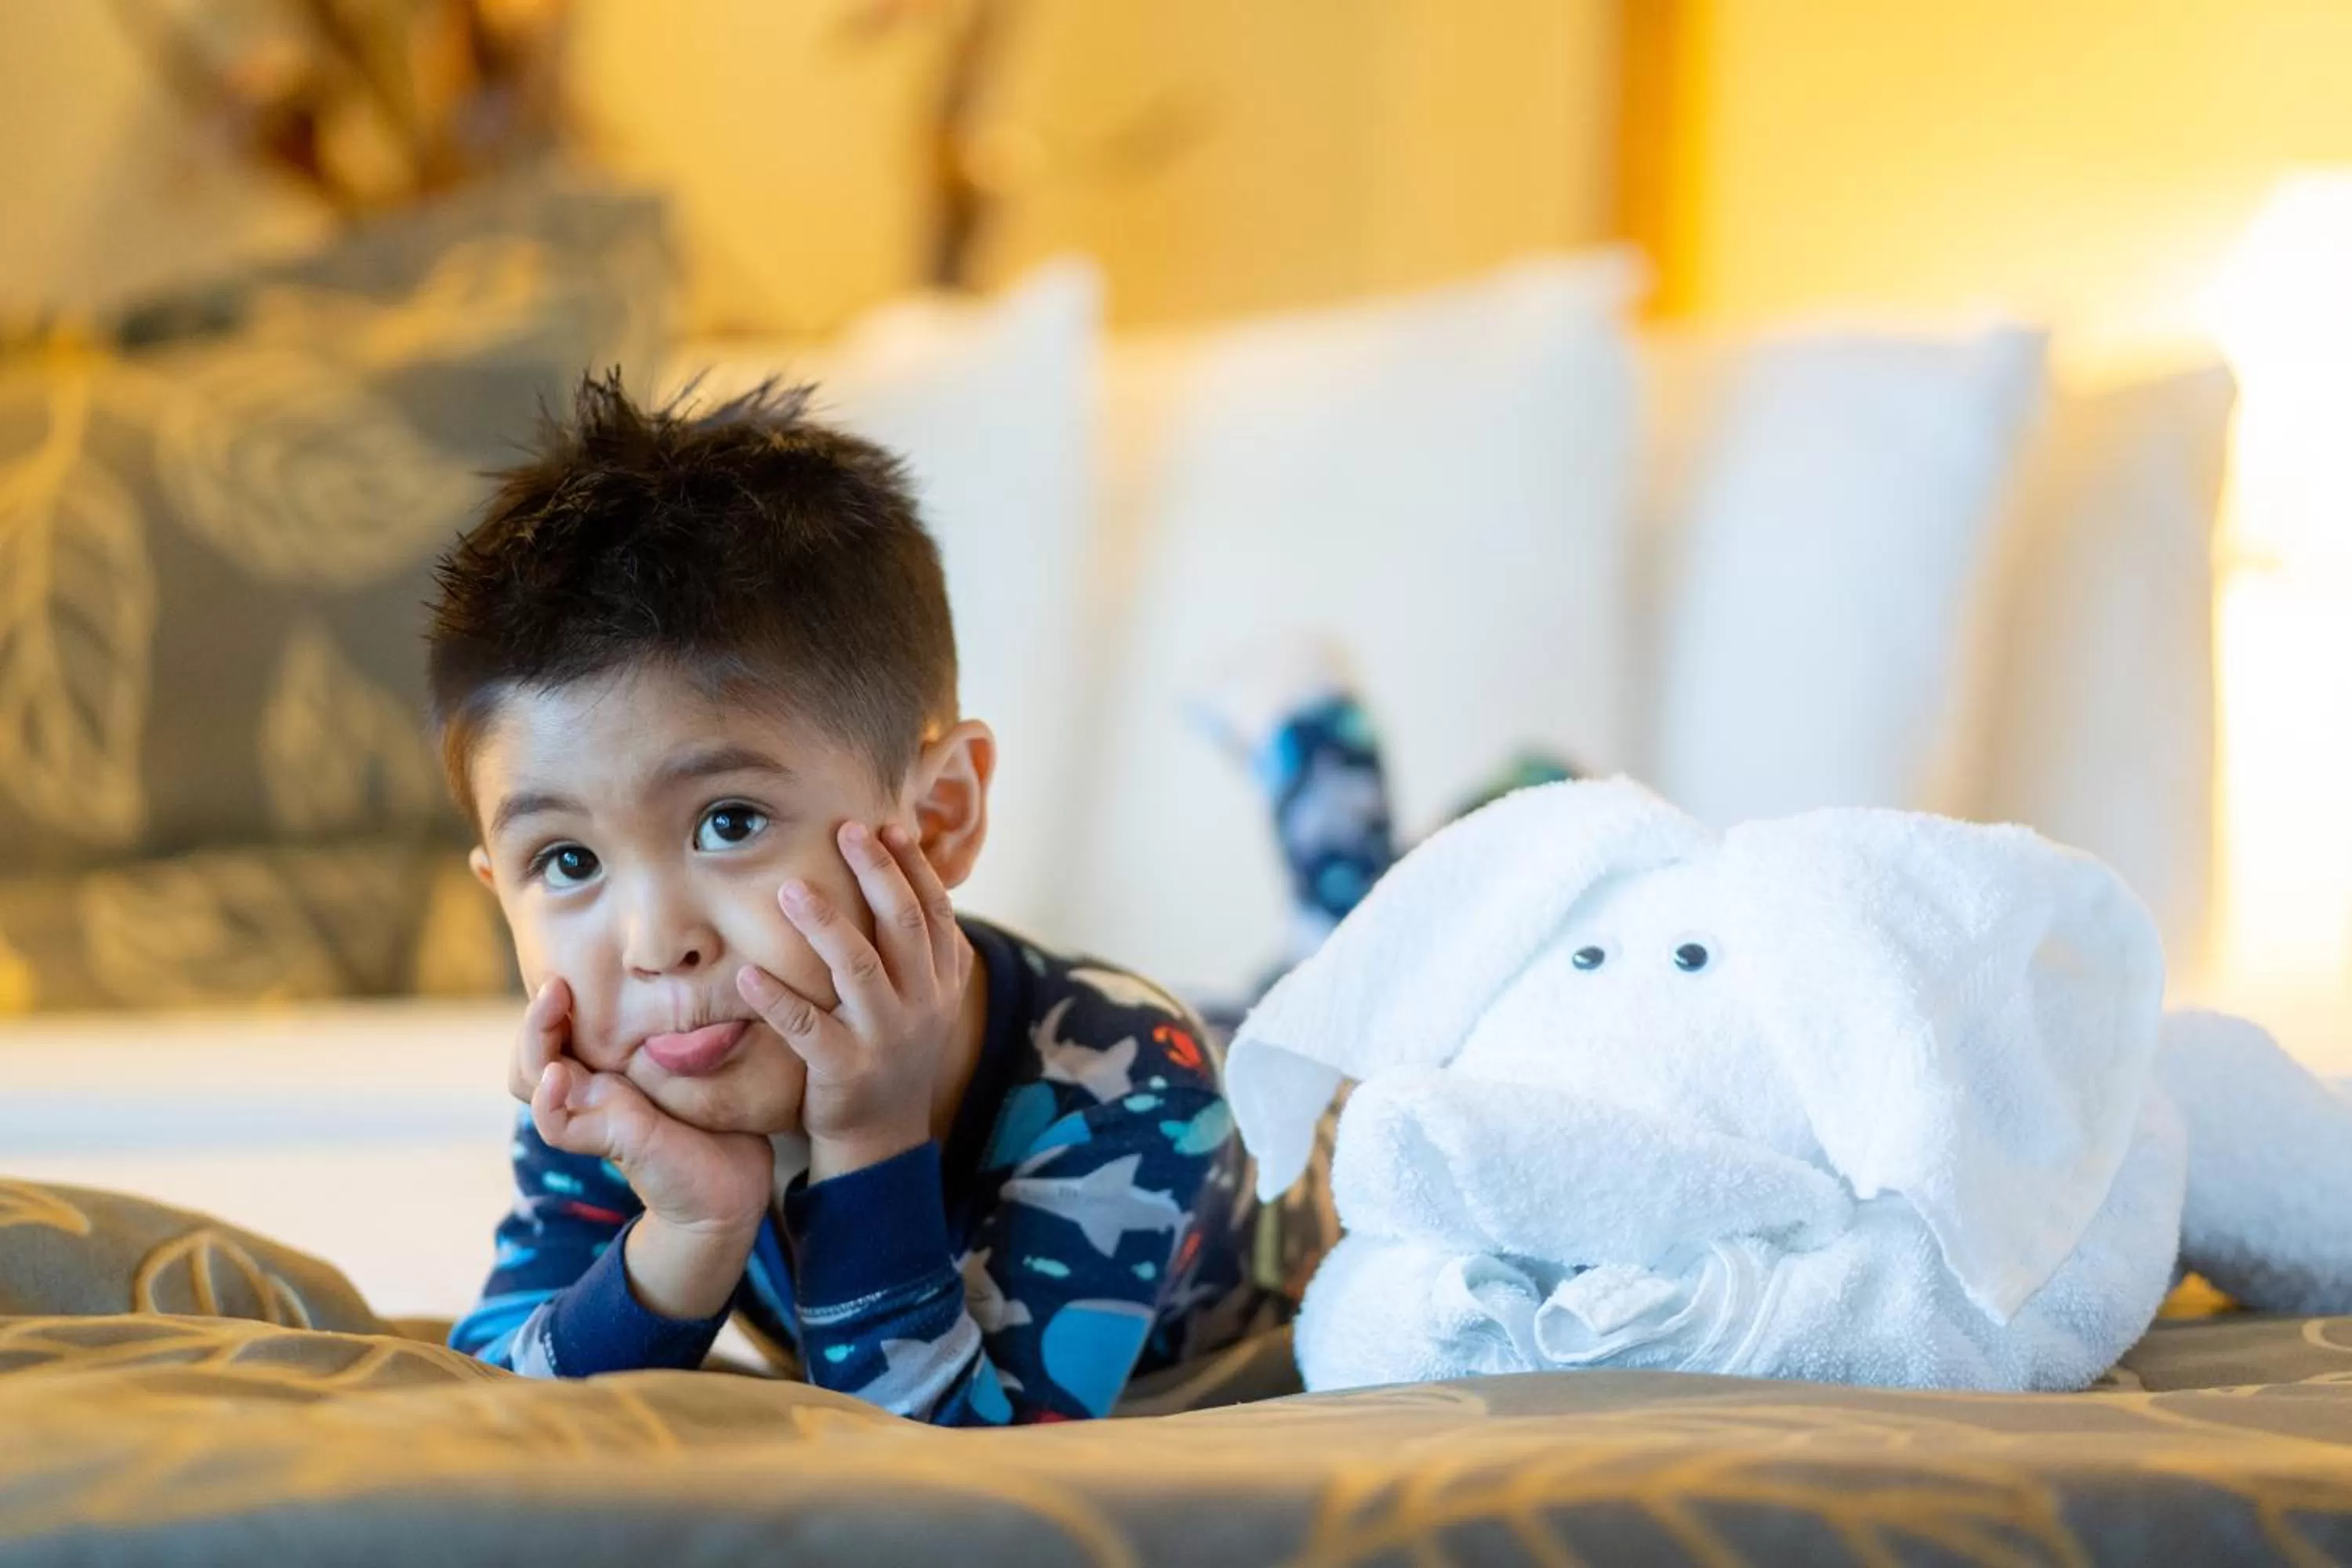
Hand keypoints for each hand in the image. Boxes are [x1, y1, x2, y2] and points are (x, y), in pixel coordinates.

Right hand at [513, 977, 774, 1239]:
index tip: (573, 967)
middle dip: (538, 1013)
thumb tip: (706, 974)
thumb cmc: (721, 1124)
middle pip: (535, 1049)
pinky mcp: (605, 1141)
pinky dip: (548, 1101)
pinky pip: (556, 1124)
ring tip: (550, 1006)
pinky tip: (558, 1077)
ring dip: (533, 1040)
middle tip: (555, 982)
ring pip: (533, 1077)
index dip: (556, 1002)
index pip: (560, 1030)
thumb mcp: (704, 1064)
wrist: (731, 1190)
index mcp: (610, 1070)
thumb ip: (690, 1032)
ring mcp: (594, 1115)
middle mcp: (593, 1090)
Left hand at [736, 821, 972, 1182]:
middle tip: (845, 831)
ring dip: (824, 922)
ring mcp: (885, 1038)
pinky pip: (807, 1026)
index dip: (912, 867)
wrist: (883, 1139)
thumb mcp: (925, 1002)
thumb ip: (923, 949)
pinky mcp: (844, 1069)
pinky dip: (776, 997)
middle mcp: (922, 1005)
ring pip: (858, 967)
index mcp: (942, 983)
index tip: (886, 826)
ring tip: (790, 888)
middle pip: (903, 925)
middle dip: (876, 872)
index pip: (935, 910)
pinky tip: (745, 972)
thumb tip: (910, 873)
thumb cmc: (892, 1053)